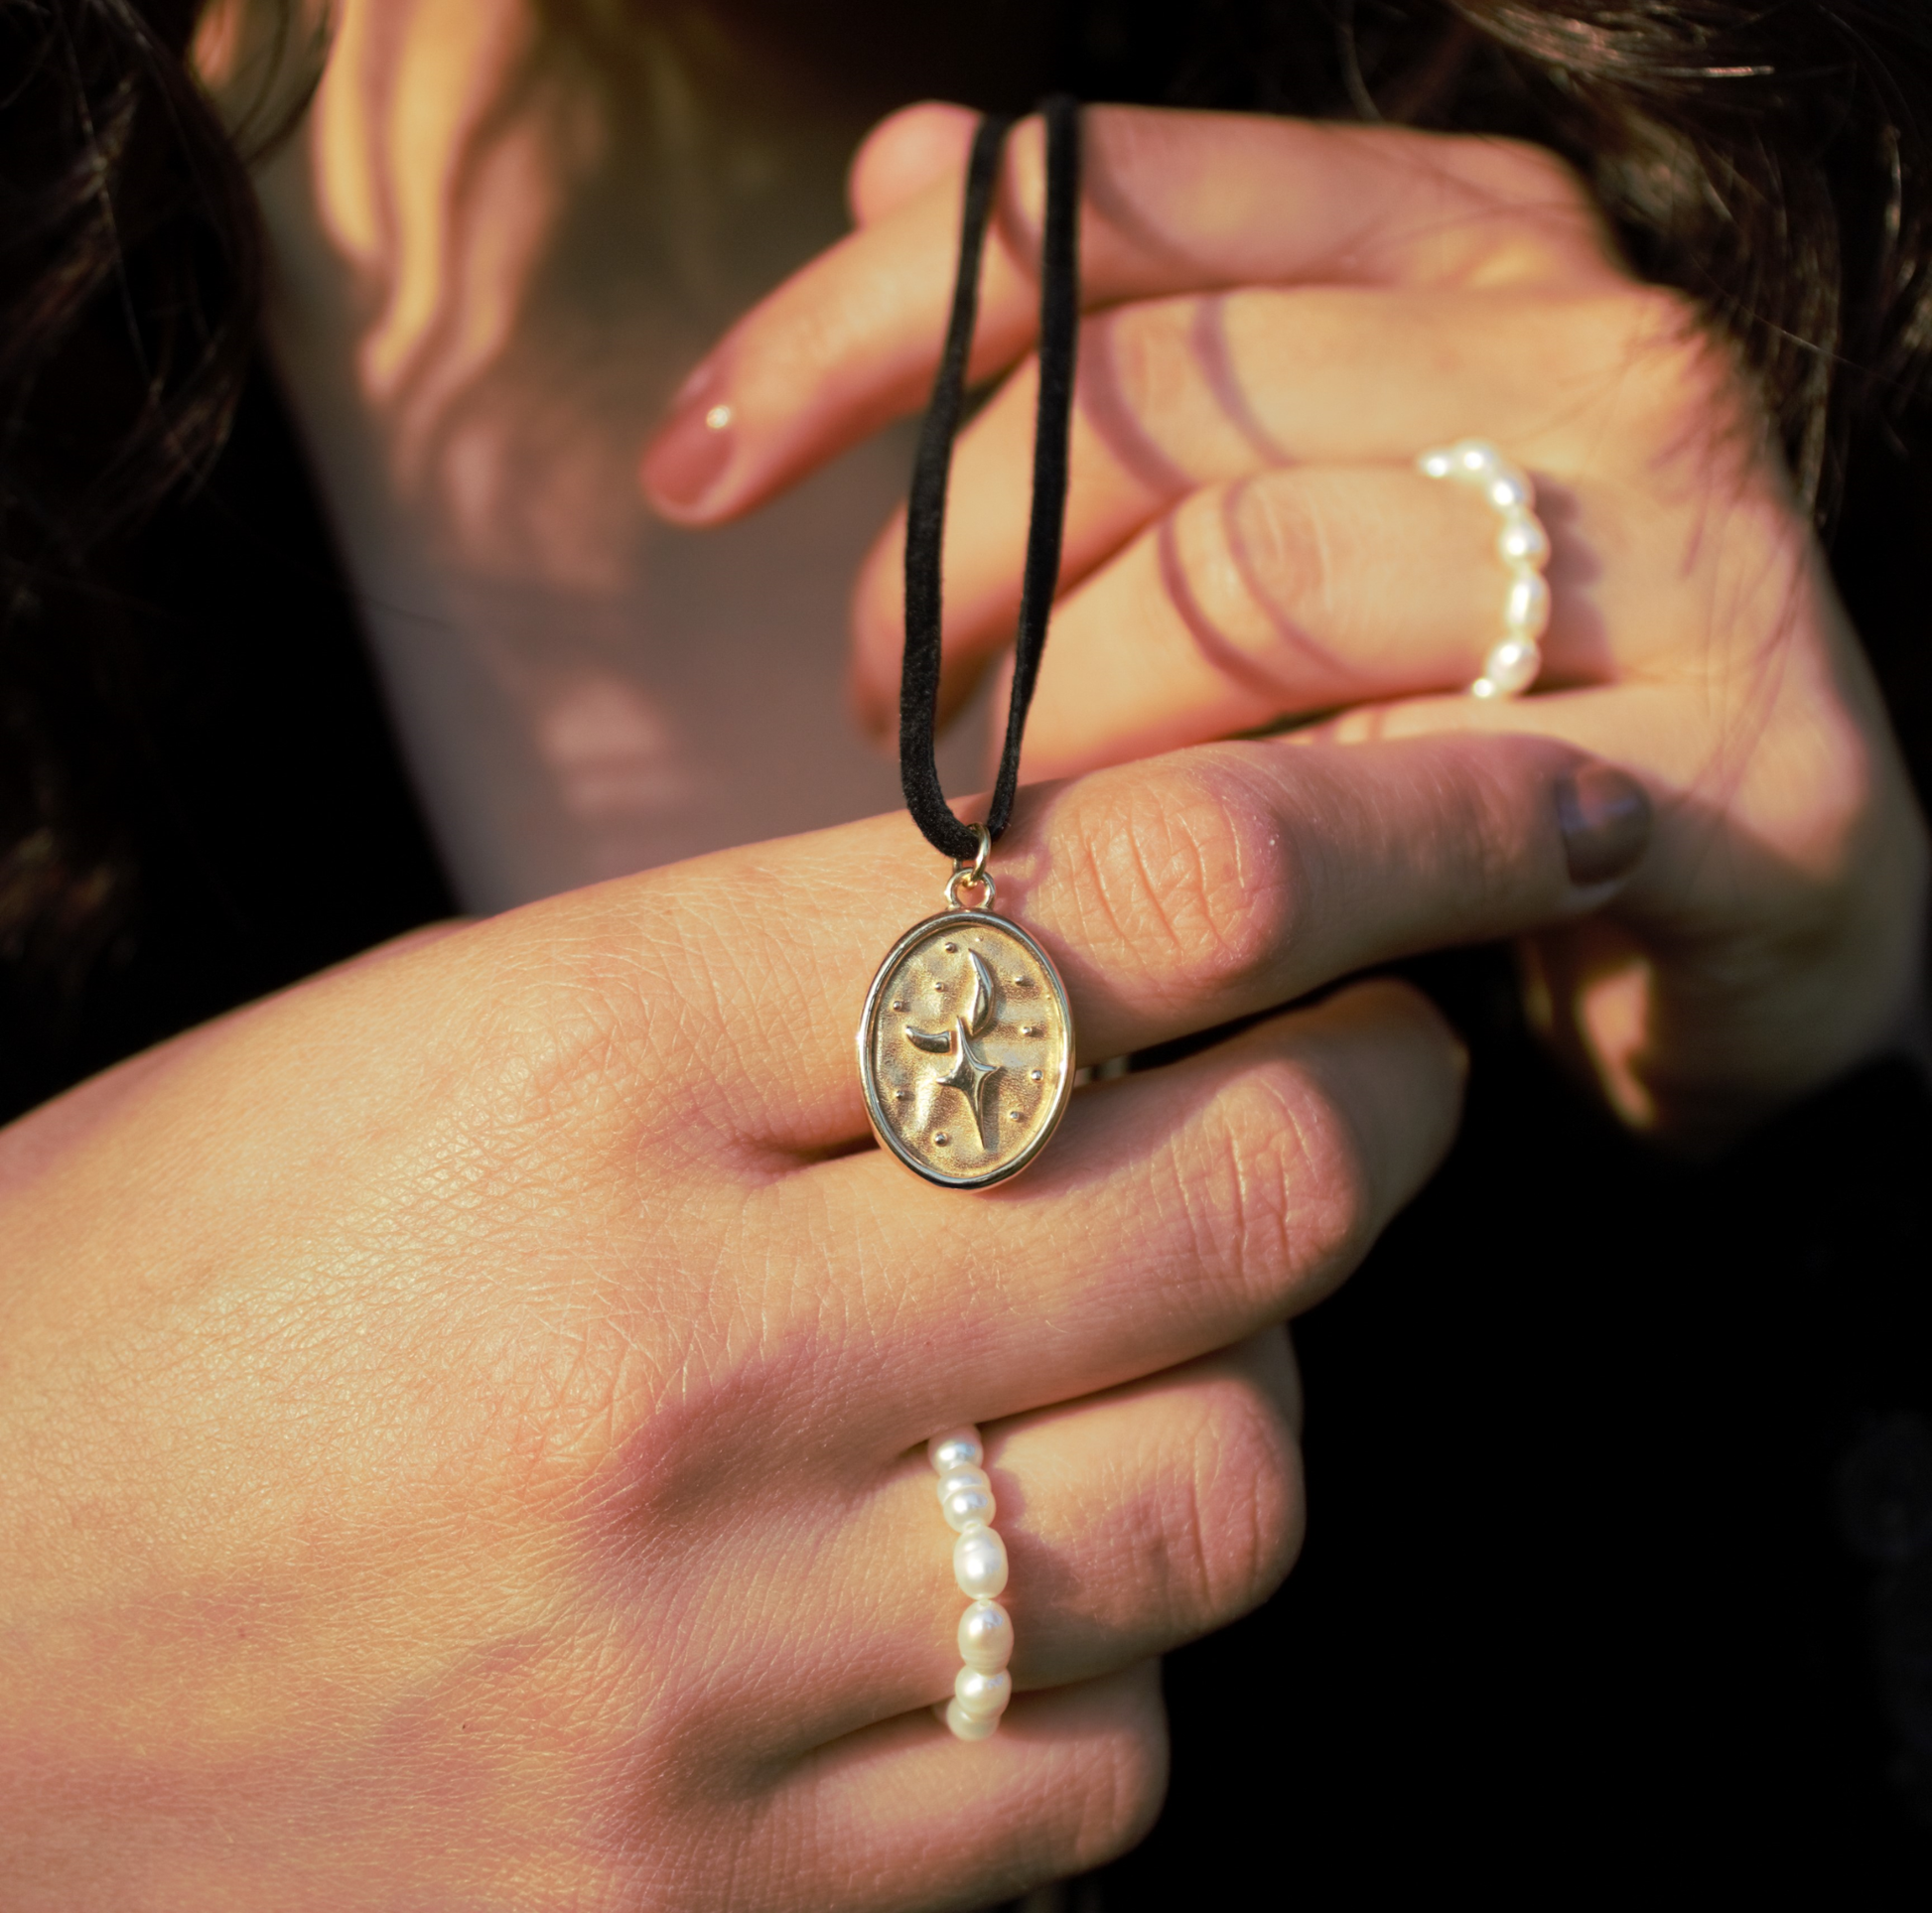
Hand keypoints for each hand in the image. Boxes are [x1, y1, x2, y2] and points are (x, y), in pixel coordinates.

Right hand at [0, 730, 1641, 1908]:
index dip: (1344, 862)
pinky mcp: (708, 1903)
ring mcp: (700, 1662)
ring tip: (1170, 1345)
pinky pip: (1091, 1771)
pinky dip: (1104, 1660)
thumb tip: (1101, 956)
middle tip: (1380, 1073)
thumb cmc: (165, 1292)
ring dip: (1250, 1396)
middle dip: (1378, 1105)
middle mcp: (670, 1353)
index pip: (1108, 913)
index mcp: (580, 1064)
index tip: (1417, 875)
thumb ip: (774, 997)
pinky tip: (1000, 1590)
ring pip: (1219, 1502)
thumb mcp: (438, 1046)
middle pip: (1243, 1196)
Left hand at [643, 102, 1930, 1148]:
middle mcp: (1586, 352)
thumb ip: (1115, 329)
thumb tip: (903, 170)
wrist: (1736, 922)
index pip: (1103, 203)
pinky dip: (1225, 856)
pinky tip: (1155, 918)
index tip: (693, 471)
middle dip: (948, 568)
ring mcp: (1678, 544)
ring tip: (989, 823)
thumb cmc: (1445, 710)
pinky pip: (1386, 795)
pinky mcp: (1730, 761)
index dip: (858, 326)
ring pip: (1256, 578)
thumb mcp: (1272, 495)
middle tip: (874, 709)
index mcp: (1465, 245)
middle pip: (1159, 397)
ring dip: (1064, 723)